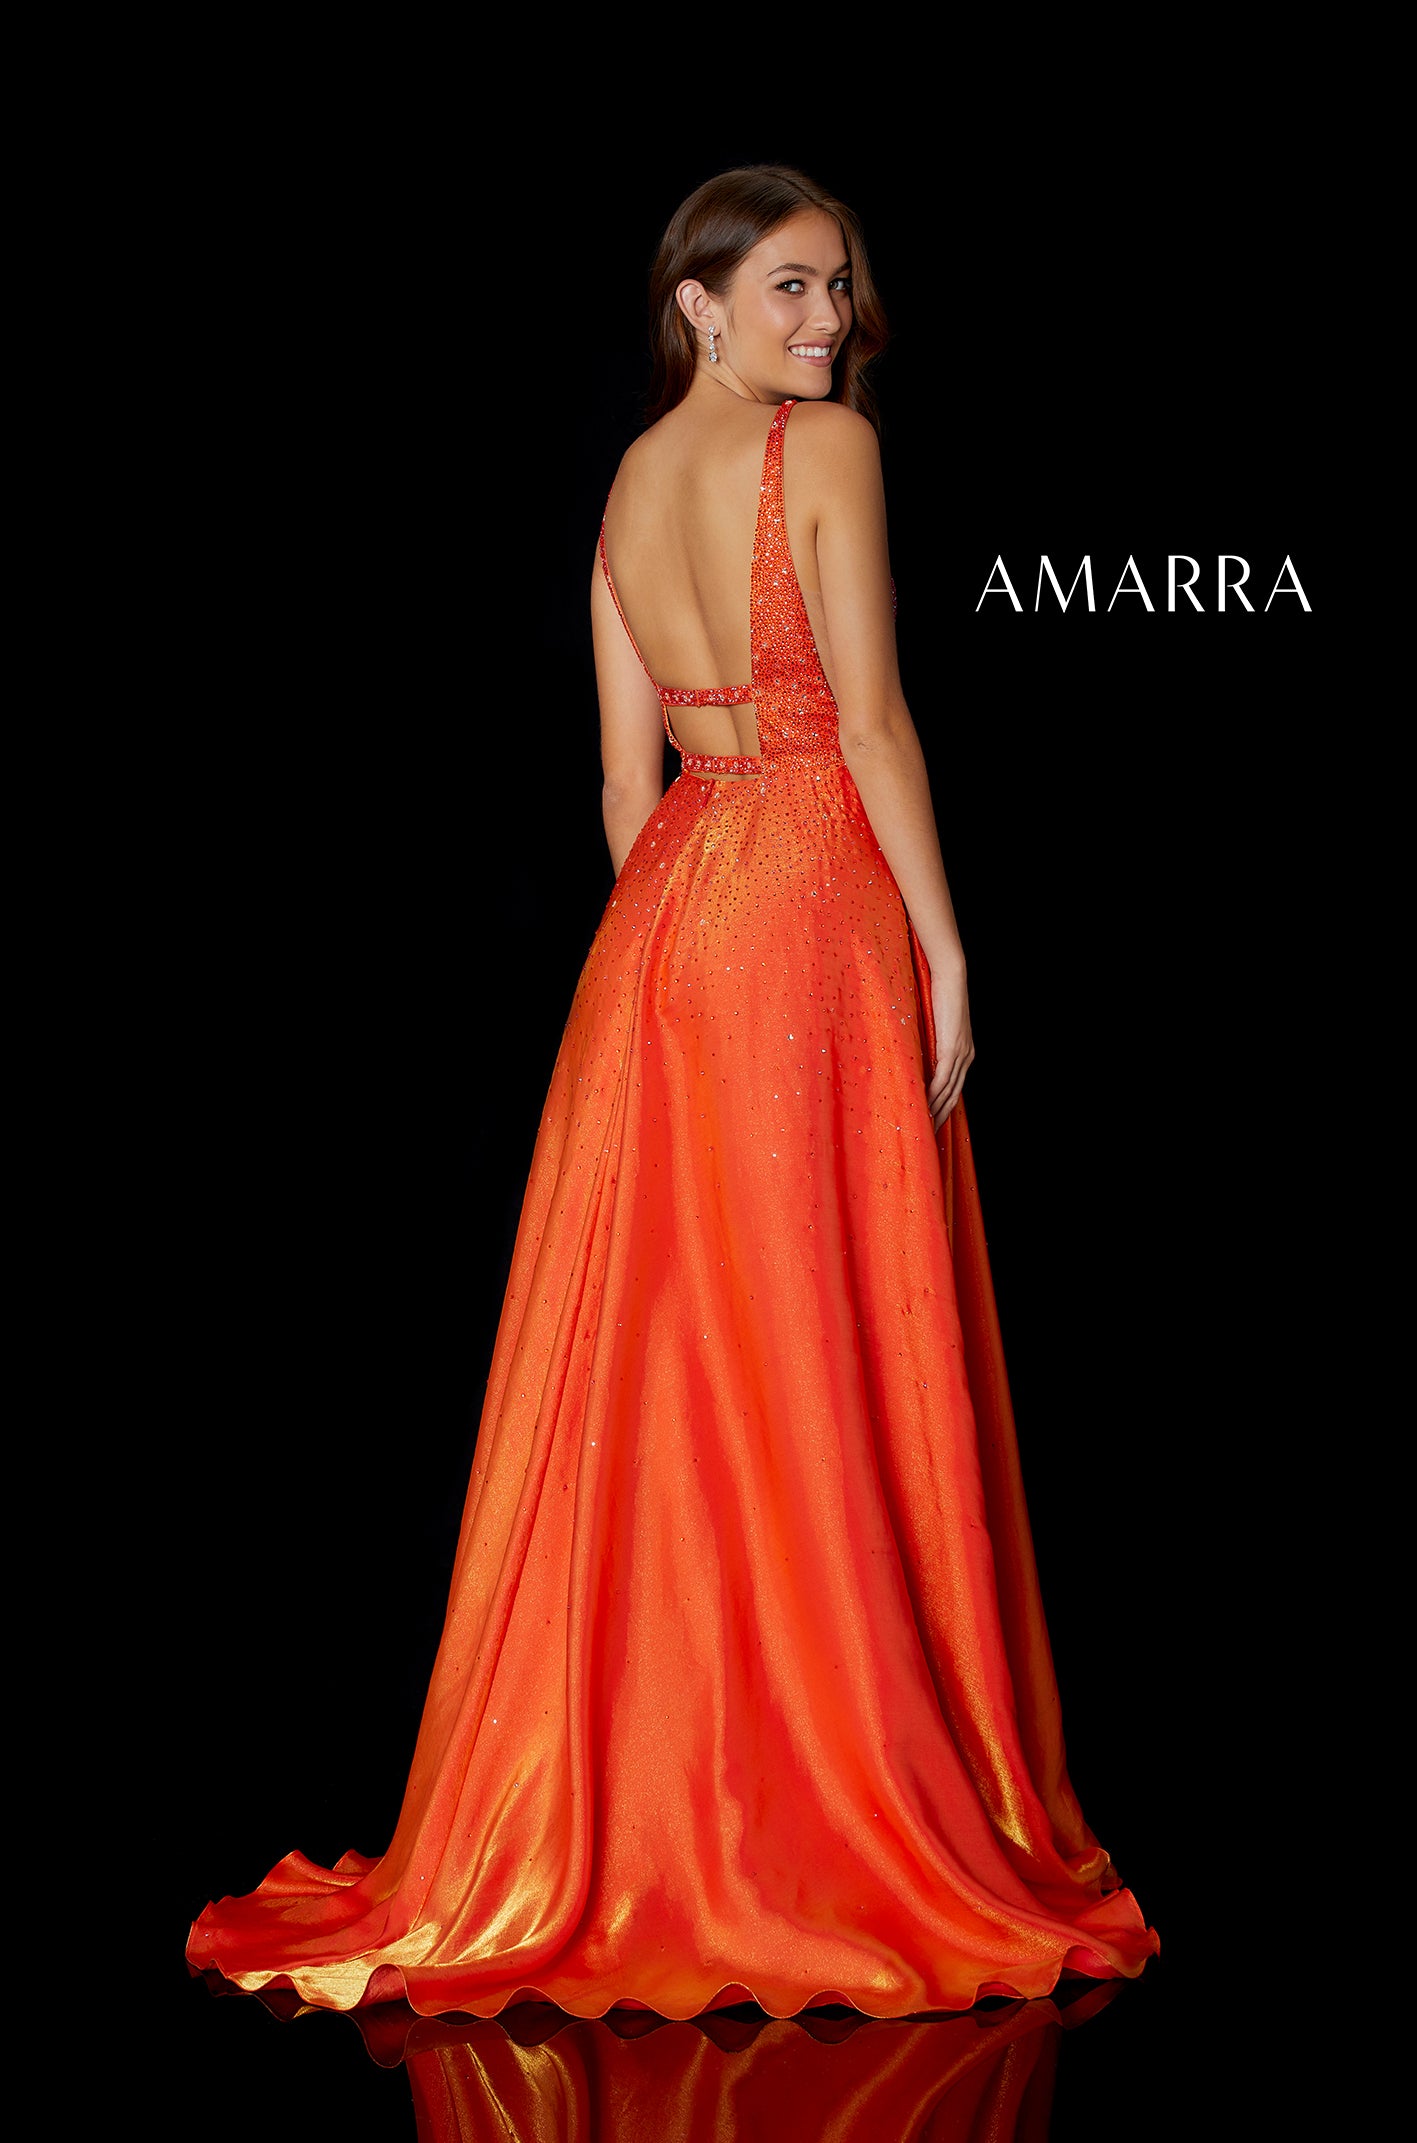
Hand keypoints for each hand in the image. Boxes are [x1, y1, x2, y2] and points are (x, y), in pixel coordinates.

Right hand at [925, 967, 973, 1127]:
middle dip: (941, 1116)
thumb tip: (913, 1057)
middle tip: (927, 1135)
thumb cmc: (940, 997)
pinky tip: (924, 1105)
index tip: (932, 1123)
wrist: (951, 979)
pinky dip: (933, 1094)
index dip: (945, 1108)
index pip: (955, 1089)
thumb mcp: (936, 1027)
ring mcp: (961, 1054)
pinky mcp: (951, 1049)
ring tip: (923, 1126)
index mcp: (964, 1054)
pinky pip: (942, 1078)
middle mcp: (966, 1057)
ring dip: (935, 1110)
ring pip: (948, 1091)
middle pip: (954, 1096)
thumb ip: (930, 1044)